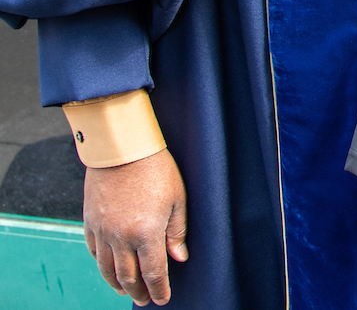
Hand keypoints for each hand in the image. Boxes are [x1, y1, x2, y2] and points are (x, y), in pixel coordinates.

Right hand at [83, 149, 187, 305]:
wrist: (122, 148)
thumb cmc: (156, 169)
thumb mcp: (177, 198)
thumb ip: (177, 232)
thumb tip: (179, 258)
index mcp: (146, 233)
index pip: (154, 272)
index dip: (159, 289)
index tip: (163, 299)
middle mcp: (121, 238)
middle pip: (128, 277)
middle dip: (138, 292)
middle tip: (145, 300)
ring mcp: (102, 231)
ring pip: (107, 269)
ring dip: (118, 284)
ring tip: (127, 291)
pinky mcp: (90, 222)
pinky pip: (94, 252)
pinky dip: (102, 265)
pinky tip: (109, 269)